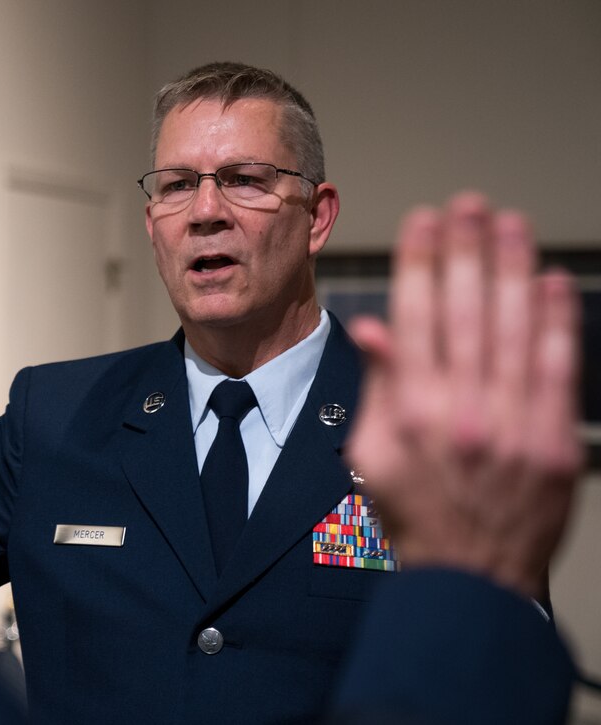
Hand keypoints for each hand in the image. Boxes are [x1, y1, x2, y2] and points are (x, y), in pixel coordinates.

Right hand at [346, 192, 582, 599]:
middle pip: (466, 311)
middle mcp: (461, 412)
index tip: (425, 222)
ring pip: (514, 329)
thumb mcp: (371, 456)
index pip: (415, 317)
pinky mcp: (556, 445)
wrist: (468, 579)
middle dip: (467, 250)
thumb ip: (377, 388)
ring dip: (512, 269)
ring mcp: (512, 426)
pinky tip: (552, 280)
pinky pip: (560, 370)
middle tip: (469, 204)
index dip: (420, 263)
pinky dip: (558, 322)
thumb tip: (372, 329)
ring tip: (509, 223)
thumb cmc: (414, 515)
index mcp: (410, 412)